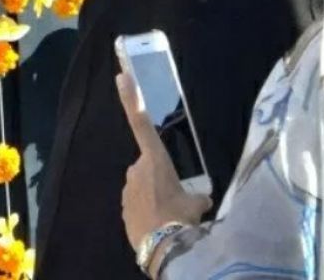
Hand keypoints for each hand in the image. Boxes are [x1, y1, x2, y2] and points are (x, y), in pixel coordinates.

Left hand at [117, 72, 210, 259]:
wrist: (162, 246)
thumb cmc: (180, 215)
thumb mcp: (197, 203)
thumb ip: (196, 196)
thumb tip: (202, 199)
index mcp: (155, 160)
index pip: (141, 123)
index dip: (131, 98)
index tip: (121, 77)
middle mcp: (136, 170)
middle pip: (148, 168)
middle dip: (159, 179)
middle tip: (175, 197)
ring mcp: (127, 190)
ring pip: (142, 188)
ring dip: (154, 197)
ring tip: (169, 214)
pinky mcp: (122, 210)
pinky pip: (137, 205)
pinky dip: (147, 212)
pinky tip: (159, 224)